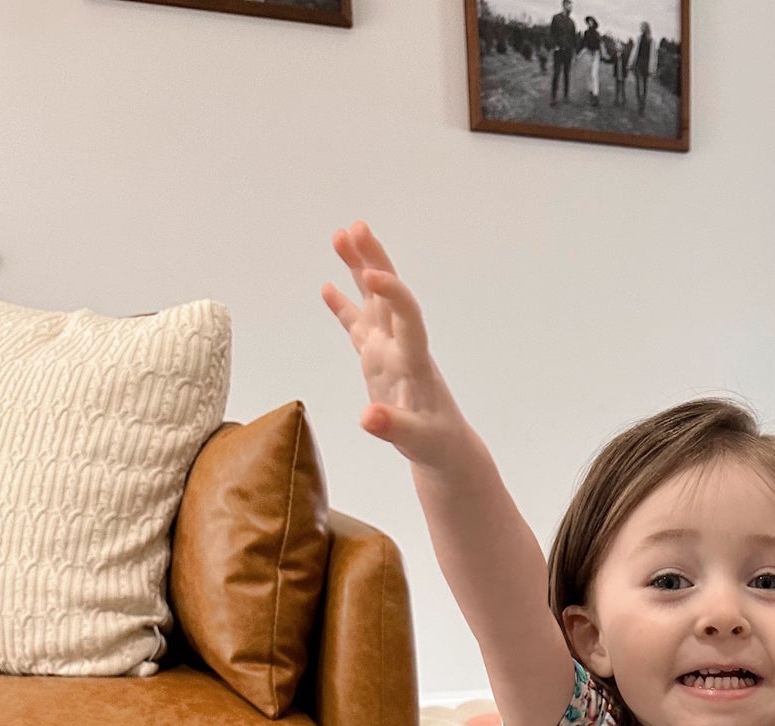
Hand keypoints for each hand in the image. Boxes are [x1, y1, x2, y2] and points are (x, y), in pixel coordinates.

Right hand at [322, 222, 460, 467]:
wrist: (445, 449)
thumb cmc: (437, 445)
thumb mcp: (418, 442)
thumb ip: (394, 428)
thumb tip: (368, 418)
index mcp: (415, 362)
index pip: (408, 319)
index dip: (394, 295)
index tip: (375, 274)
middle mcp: (402, 348)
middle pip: (389, 297)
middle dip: (374, 261)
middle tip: (356, 227)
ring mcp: (389, 351)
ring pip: (373, 302)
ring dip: (359, 269)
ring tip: (341, 235)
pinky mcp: (379, 361)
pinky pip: (358, 326)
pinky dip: (345, 307)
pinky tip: (328, 286)